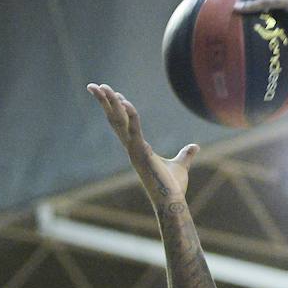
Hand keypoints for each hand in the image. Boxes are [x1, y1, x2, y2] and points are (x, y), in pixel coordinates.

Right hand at [88, 83, 196, 209]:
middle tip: (93, 85)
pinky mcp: (141, 153)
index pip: (123, 124)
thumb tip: (194, 147)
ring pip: (120, 121)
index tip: (114, 93)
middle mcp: (131, 147)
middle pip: (114, 119)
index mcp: (137, 148)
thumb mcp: (180, 165)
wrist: (171, 202)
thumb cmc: (173, 187)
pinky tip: (125, 101)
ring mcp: (134, 150)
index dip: (118, 108)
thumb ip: (186, 155)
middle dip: (104, 102)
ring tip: (102, 86)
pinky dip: (131, 115)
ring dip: (111, 103)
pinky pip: (135, 130)